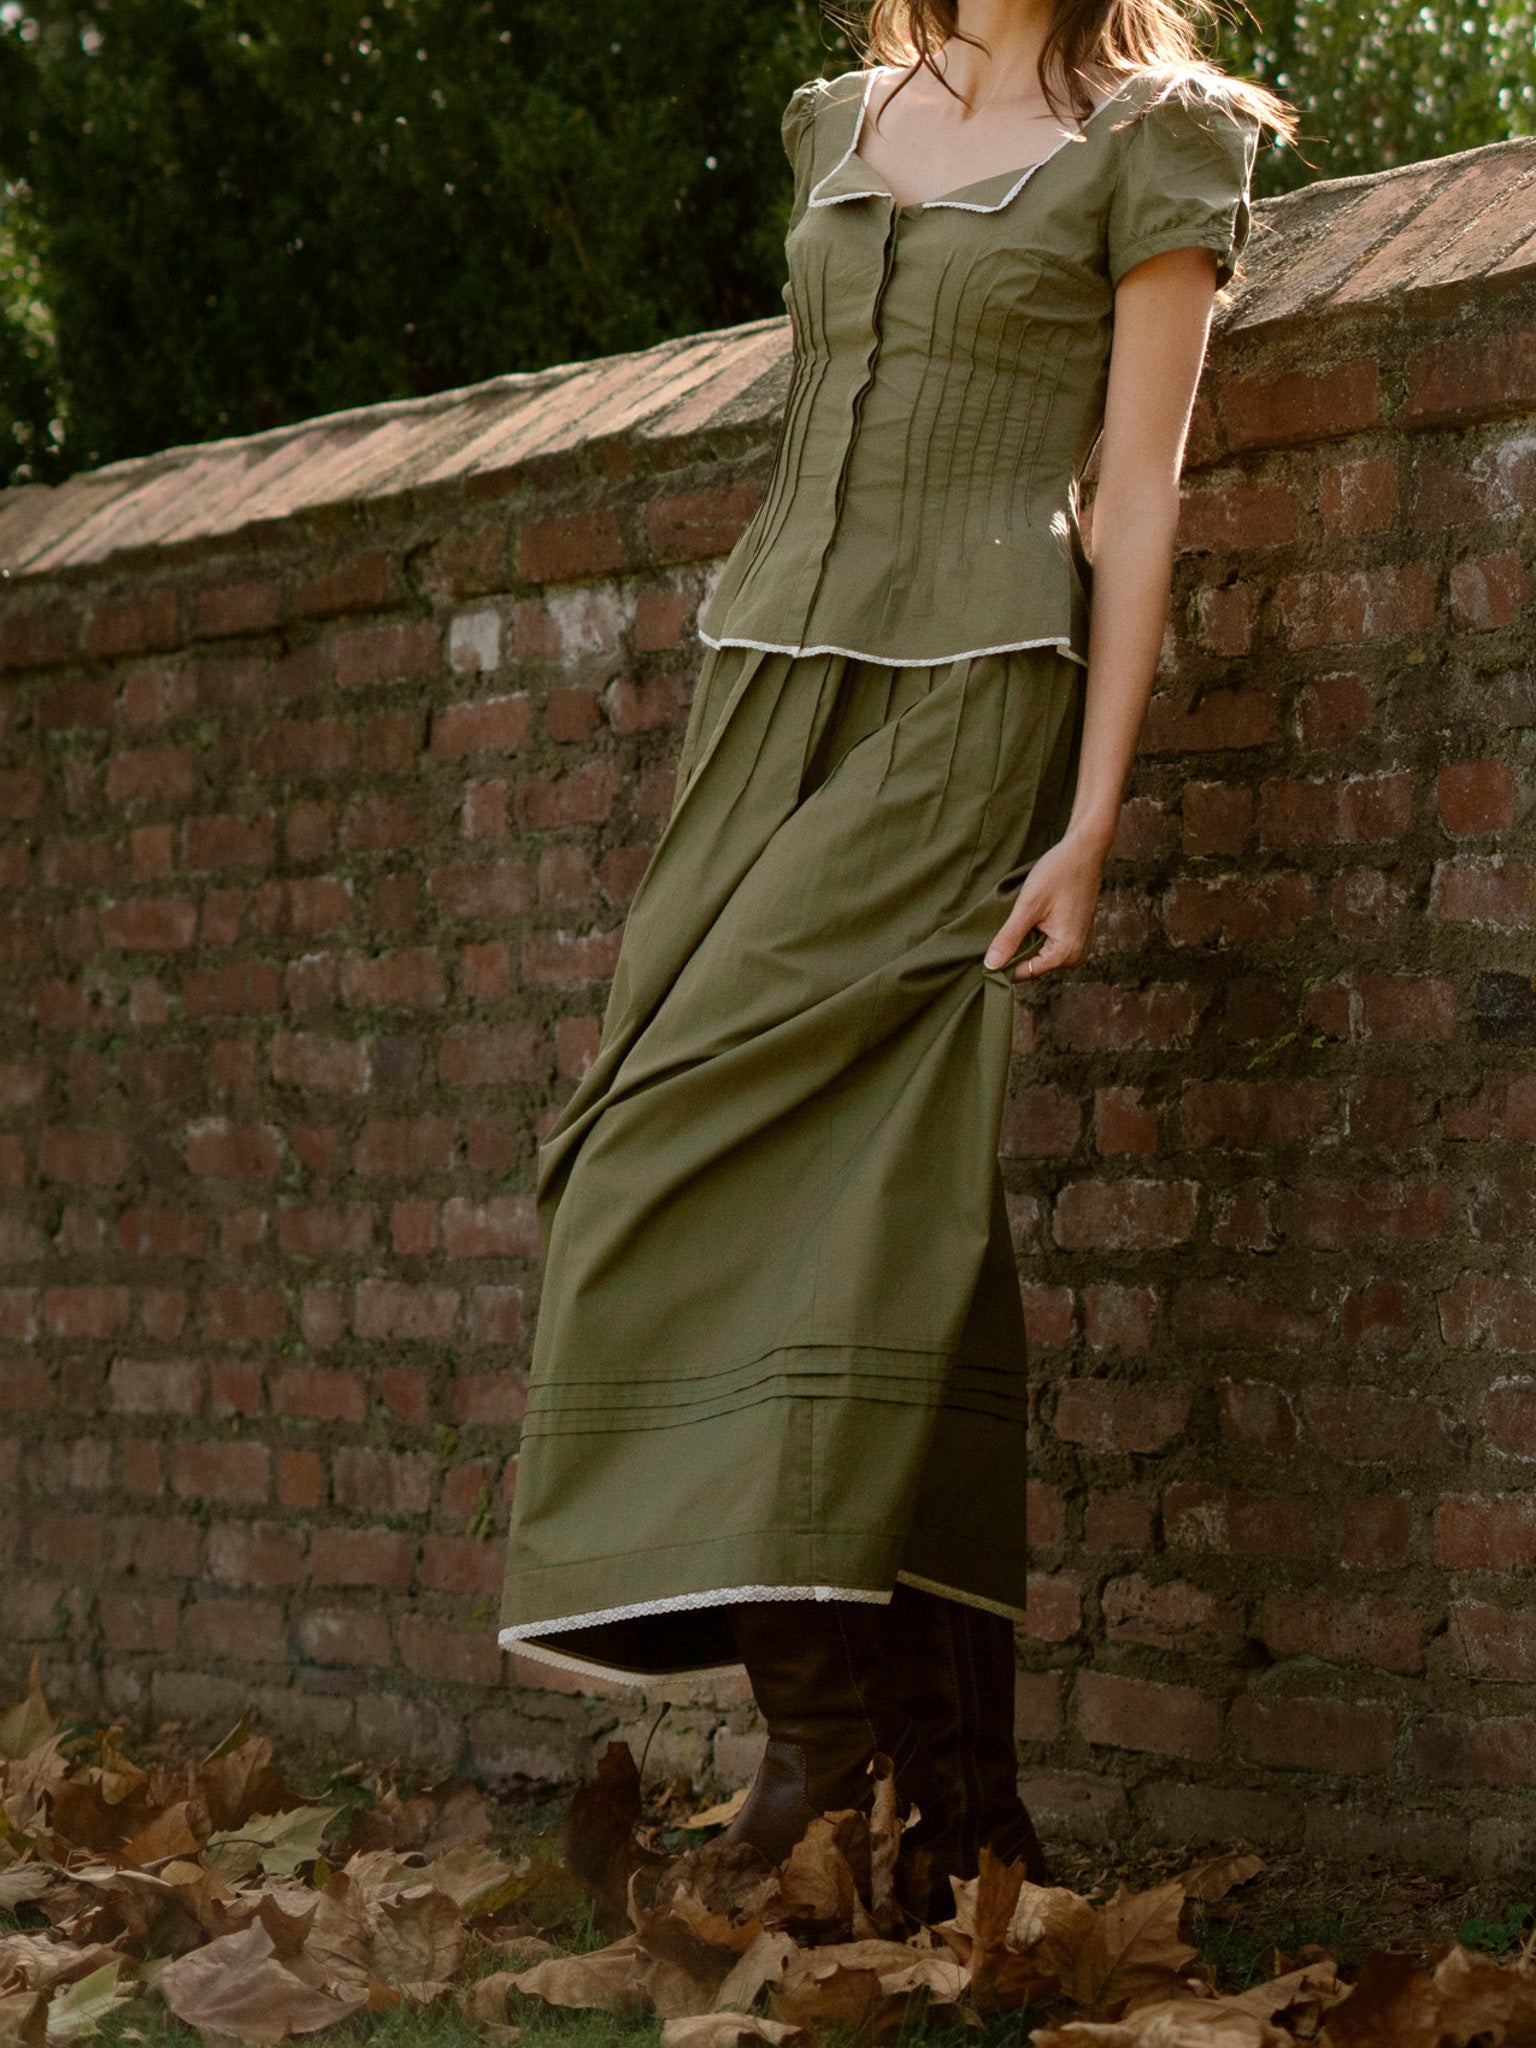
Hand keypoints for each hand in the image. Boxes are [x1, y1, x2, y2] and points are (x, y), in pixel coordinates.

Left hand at [984, 831, 1106, 979]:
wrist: (1084, 852)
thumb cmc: (1058, 874)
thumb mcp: (1028, 906)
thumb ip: (1009, 938)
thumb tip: (991, 966)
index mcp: (1065, 953)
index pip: (1024, 973)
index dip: (1003, 964)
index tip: (985, 952)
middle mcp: (1076, 956)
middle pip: (1033, 966)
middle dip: (1016, 951)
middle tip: (1003, 928)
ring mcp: (1079, 947)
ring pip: (1040, 956)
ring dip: (1026, 942)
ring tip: (1020, 920)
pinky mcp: (1077, 937)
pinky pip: (1050, 946)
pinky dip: (1038, 936)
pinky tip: (1033, 919)